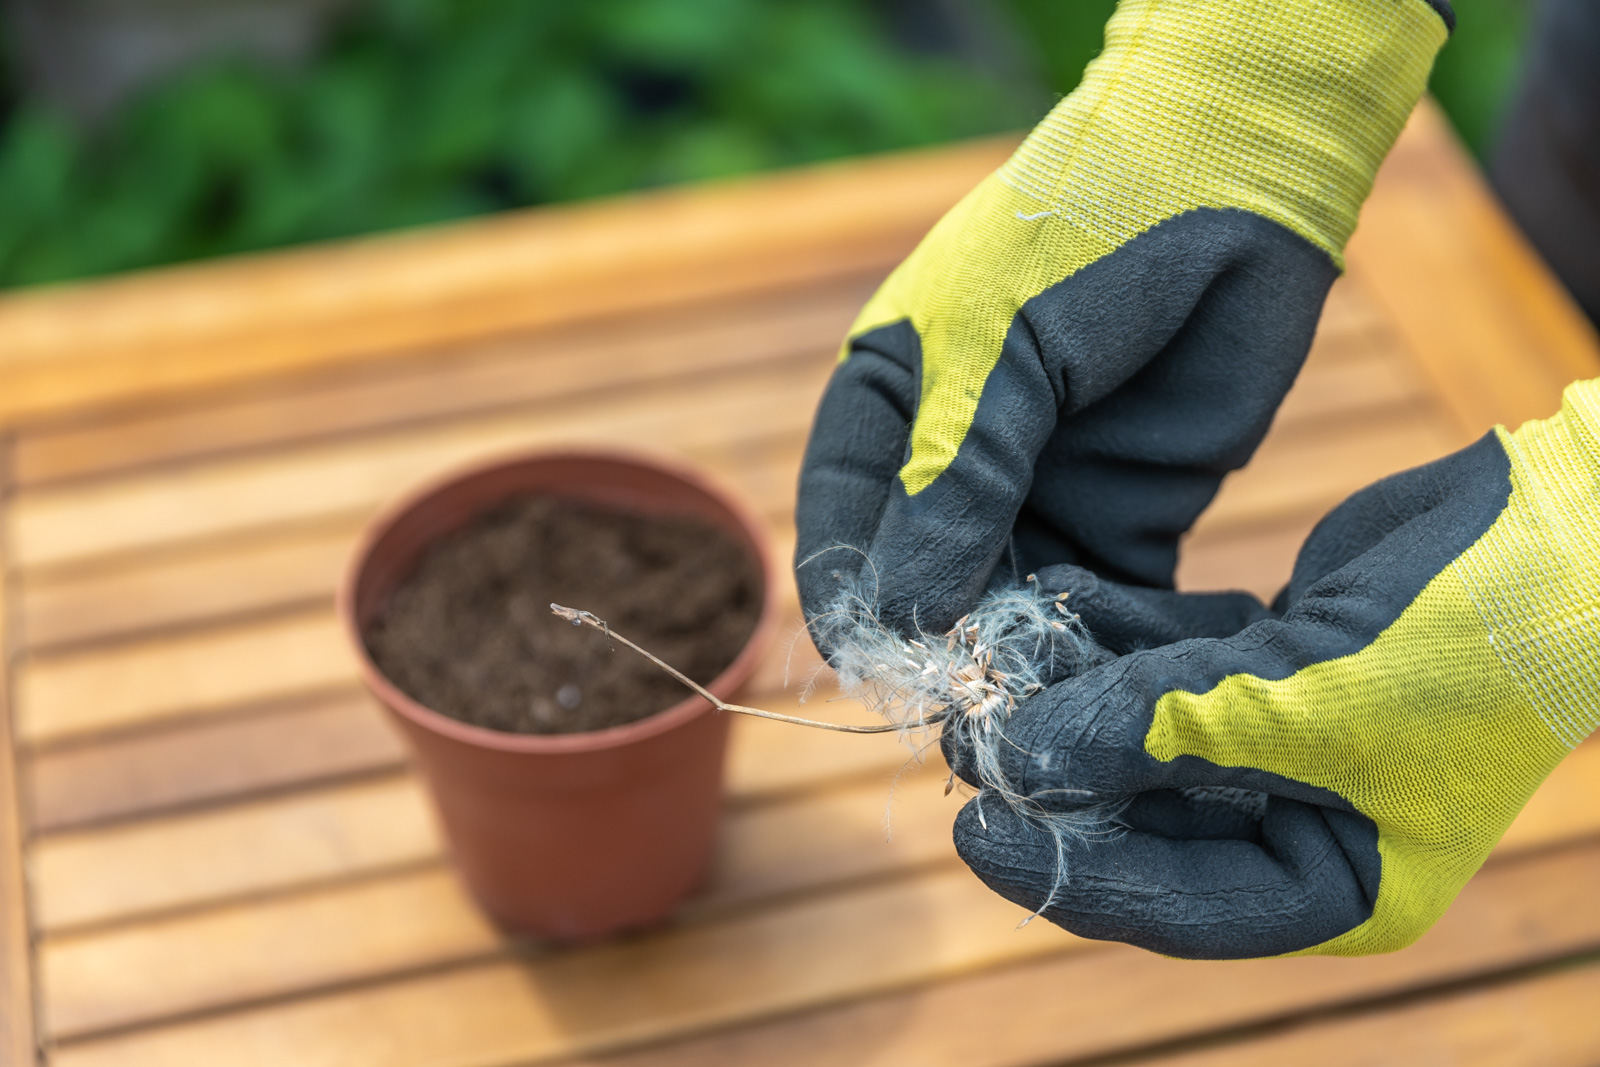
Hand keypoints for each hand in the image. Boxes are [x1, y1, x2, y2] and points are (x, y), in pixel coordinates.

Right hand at [795, 0, 1450, 638]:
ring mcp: (1041, 495)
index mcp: (887, 408)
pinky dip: (1111, 642)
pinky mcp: (1128, 516)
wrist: (1235, 176)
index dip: (854, 598)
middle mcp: (953, 466)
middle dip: (946, 644)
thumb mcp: (1001, 352)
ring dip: (1027, 656)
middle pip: (927, 582)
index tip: (878, 666)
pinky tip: (1122, 676)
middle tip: (977, 703)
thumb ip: (955, 481)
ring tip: (1052, 704)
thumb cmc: (1086, 232)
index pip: (843, 524)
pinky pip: (1105, 601)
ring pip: (1012, 606)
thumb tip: (901, 614)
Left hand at [951, 380, 1599, 958]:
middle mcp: (1302, 823)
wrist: (1558, 524)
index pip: (1172, 906)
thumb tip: (1021, 758)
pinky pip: (1169, 660)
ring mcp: (1284, 741)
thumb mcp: (1301, 704)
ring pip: (1144, 730)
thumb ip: (1156, 732)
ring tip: (990, 653)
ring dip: (1072, 689)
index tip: (971, 829)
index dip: (1066, 873)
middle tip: (965, 723)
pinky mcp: (1271, 663)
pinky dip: (1113, 634)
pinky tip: (1049, 601)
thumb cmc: (1468, 644)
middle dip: (1056, 769)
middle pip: (1142, 816)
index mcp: (1335, 884)